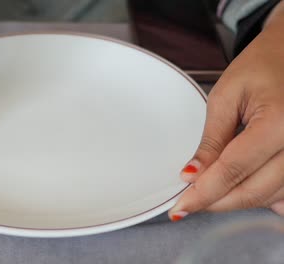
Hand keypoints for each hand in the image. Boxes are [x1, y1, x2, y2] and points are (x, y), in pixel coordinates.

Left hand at [169, 10, 283, 220]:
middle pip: (254, 191)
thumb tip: (192, 175)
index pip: (233, 170)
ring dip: (236, 200)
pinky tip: (240, 187)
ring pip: (270, 198)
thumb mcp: (226, 96)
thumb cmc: (263, 65)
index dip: (203, 193)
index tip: (180, 207)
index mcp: (279, 122)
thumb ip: (212, 140)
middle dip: (216, 202)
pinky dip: (261, 197)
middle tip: (188, 203)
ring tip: (211, 189)